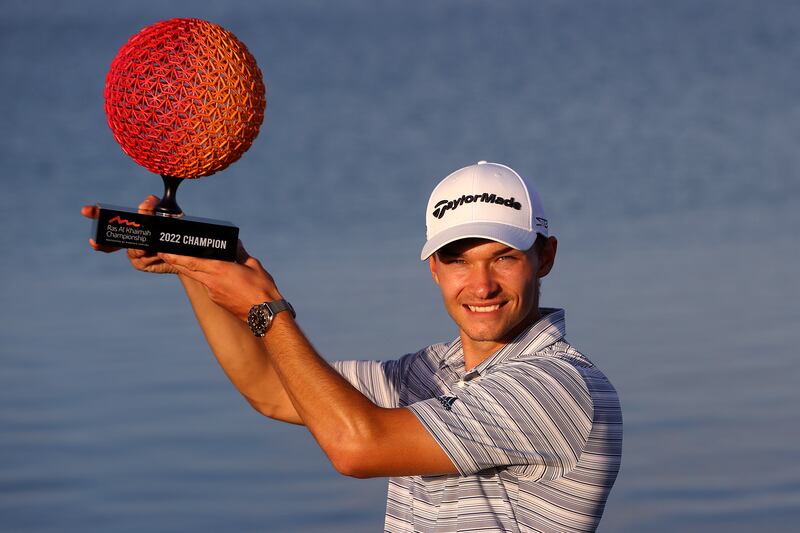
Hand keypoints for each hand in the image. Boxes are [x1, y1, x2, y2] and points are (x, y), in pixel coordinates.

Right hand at [81, 195, 177, 273]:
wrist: (186, 252)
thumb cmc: (175, 230)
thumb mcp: (168, 215)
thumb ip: (155, 207)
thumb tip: (148, 200)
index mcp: (133, 223)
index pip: (111, 217)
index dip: (97, 214)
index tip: (86, 211)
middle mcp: (130, 237)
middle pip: (110, 239)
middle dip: (103, 242)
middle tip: (96, 243)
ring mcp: (133, 252)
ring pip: (132, 250)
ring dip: (144, 248)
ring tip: (157, 247)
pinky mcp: (140, 264)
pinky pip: (141, 260)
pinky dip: (151, 257)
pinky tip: (159, 255)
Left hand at [159, 248, 280, 320]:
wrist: (264, 313)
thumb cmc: (261, 288)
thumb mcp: (253, 265)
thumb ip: (241, 254)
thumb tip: (236, 245)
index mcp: (220, 269)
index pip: (192, 261)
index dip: (176, 256)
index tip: (165, 251)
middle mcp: (212, 282)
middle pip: (187, 270)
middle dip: (174, 261)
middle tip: (163, 253)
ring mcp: (213, 293)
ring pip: (198, 277)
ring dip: (191, 269)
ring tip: (187, 260)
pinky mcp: (217, 300)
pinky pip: (208, 286)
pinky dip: (207, 278)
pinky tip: (213, 276)